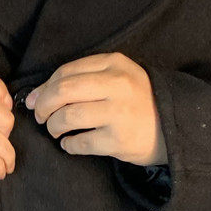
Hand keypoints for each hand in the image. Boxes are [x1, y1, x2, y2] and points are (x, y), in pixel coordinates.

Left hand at [24, 52, 166, 165]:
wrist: (174, 127)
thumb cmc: (138, 102)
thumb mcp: (118, 77)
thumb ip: (83, 79)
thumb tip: (36, 96)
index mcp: (114, 64)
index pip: (66, 72)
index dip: (44, 87)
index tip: (35, 100)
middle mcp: (117, 85)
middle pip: (63, 91)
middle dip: (44, 106)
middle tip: (41, 117)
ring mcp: (119, 113)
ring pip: (68, 116)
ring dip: (54, 126)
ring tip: (56, 130)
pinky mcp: (118, 140)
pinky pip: (81, 143)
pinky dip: (69, 145)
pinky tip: (70, 144)